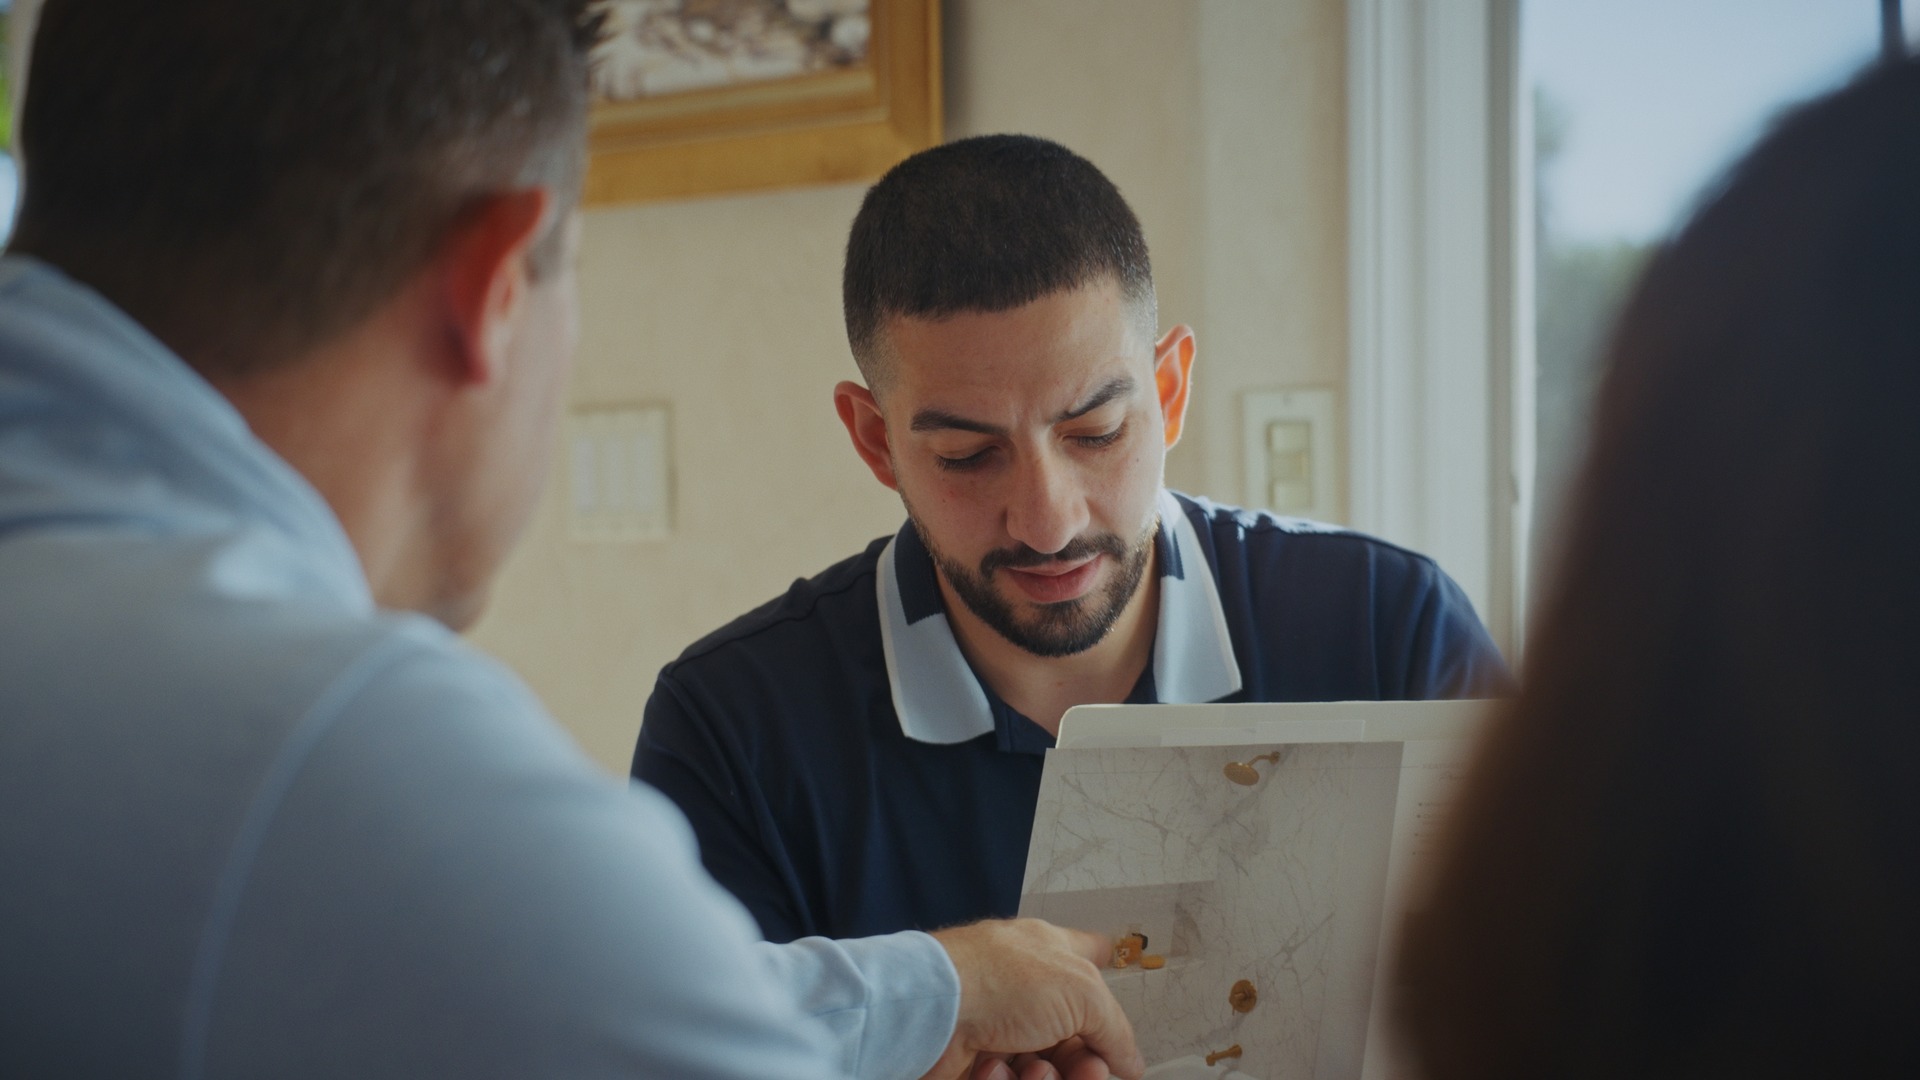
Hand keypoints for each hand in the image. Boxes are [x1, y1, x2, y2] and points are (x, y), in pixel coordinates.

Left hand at [920, 919, 1143, 1079]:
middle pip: (1073, 1034)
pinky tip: (994, 1069)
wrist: (931, 1012)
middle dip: (1085, 1062)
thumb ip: (1115, 1029)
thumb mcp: (1082, 993)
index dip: (1105, 961)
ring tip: (1033, 1072)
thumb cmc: (998, 979)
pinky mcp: (975, 1060)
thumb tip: (1131, 1061)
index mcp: (1051, 953)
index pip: (1087, 952)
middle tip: (1088, 1071)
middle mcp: (1024, 986)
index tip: (1115, 969)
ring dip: (1048, 1077)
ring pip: (1044, 1066)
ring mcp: (997, 1024)